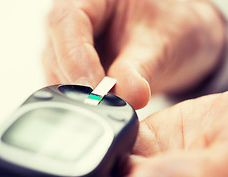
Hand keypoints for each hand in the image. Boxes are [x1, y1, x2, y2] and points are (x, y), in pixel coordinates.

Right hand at [43, 0, 225, 108]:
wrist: (172, 40)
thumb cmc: (168, 27)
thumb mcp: (161, 43)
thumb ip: (139, 68)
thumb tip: (127, 97)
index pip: (68, 22)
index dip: (77, 58)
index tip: (94, 89)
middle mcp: (72, 18)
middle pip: (56, 51)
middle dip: (77, 82)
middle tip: (102, 106)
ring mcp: (67, 44)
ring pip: (55, 72)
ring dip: (76, 95)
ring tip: (103, 107)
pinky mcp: (69, 67)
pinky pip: (64, 86)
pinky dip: (79, 100)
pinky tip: (97, 106)